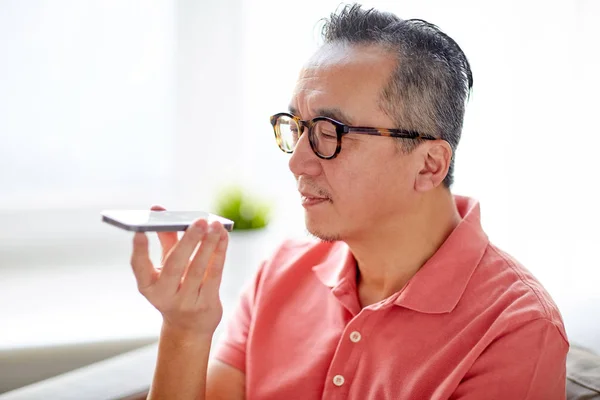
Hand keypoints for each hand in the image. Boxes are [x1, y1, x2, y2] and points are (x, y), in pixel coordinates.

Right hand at [130, 205, 228, 336]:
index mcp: (148, 285)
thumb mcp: (166, 265)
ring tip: (215, 225)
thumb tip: (157, 208)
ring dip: (209, 244)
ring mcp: (186, 302)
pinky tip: (223, 236)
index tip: (139, 231)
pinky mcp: (206, 304)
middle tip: (199, 220)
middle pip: (175, 265)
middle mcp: (164, 295)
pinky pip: (214, 274)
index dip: (139, 250)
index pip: (139, 267)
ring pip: (198, 269)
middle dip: (188, 241)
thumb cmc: (175, 285)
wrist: (189, 326)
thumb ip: (165, 238)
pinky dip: (219, 253)